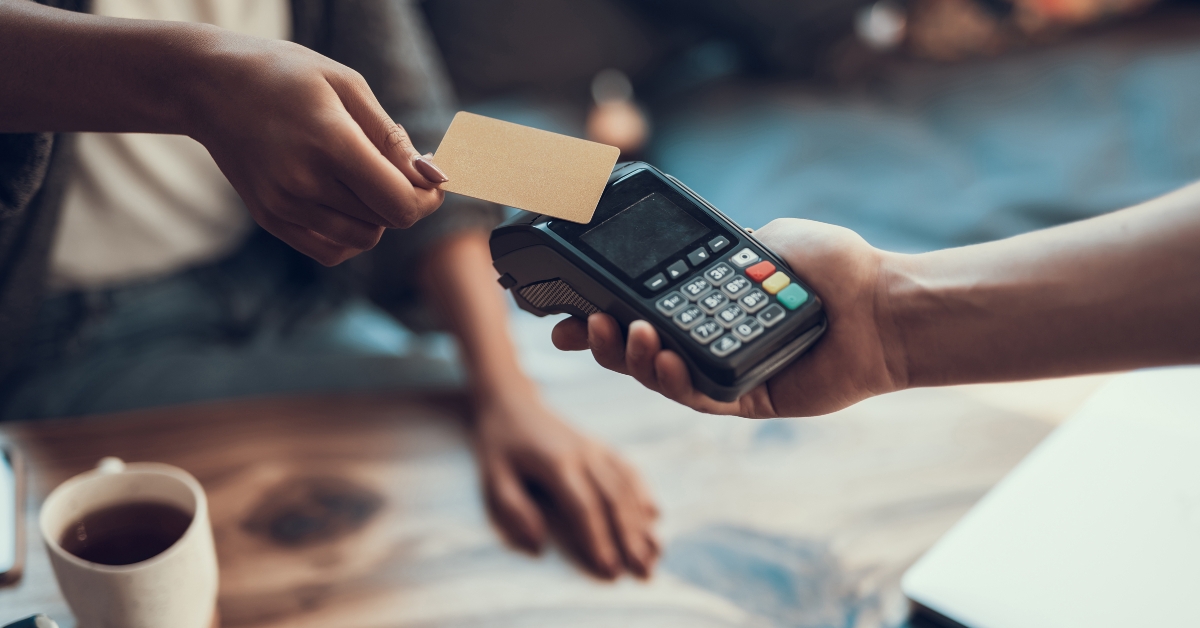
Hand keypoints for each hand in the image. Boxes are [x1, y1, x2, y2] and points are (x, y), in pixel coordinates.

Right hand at [189, 32, 446, 265]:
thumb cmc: (286, 75)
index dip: (428, 198)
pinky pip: (331, 251)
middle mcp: (304, 183)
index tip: (431, 177)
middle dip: (405, 200)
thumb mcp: (347, 86)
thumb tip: (432, 177)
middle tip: (397, 167)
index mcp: (330, 144)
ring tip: (364, 179)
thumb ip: (392, 138)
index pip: (400, 204)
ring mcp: (284, 206)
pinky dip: (351, 236)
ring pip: (362, 240)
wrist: (209, 85)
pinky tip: (346, 202)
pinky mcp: (271, 219)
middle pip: (385, 222)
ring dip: (378, 218)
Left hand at [470, 390, 659, 578]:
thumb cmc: (499, 446)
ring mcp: (595, 448)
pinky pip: (628, 469)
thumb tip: (538, 546)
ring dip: (641, 522)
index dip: (599, 540)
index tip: (610, 570)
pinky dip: (643, 492)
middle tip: (644, 572)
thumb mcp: (493, 477)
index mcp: (556, 463)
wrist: (512, 402)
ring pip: (626, 487)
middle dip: (630, 538)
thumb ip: (513, 510)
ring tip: (655, 554)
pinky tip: (654, 514)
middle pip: (614, 500)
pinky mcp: (600, 446)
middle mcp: (583, 454)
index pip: (584, 507)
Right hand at [552, 219, 906, 417]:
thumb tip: (690, 248)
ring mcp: (723, 371)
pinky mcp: (745, 399)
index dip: (602, 311)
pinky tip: (666, 357)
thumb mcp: (765, 240)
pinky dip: (676, 380)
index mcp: (707, 303)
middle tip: (573, 327)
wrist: (882, 305)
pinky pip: (699, 397)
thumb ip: (721, 248)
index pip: (642, 309)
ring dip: (633, 357)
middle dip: (597, 341)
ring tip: (627, 333)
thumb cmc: (835, 270)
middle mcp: (709, 340)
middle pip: (638, 349)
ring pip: (659, 376)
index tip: (566, 305)